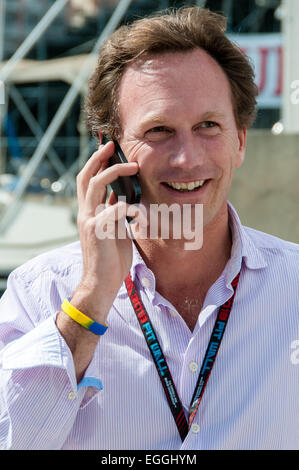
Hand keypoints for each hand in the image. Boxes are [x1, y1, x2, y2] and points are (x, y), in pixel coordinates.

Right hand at [71, 140, 138, 323]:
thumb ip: (114, 215)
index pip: (87, 181)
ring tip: (133, 167)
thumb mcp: (114, 232)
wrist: (101, 283)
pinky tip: (140, 213)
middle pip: (86, 177)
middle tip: (112, 145)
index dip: (95, 163)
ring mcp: (90, 221)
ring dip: (115, 172)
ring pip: (96, 185)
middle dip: (99, 158)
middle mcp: (86, 213)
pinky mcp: (98, 230)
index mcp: (89, 213)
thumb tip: (122, 199)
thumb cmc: (110, 259)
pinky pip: (115, 209)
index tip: (108, 149)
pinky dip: (130, 207)